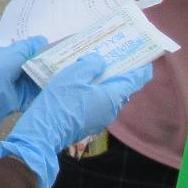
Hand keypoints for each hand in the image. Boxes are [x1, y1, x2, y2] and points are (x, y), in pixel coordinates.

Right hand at [0, 54, 153, 187]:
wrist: (44, 132)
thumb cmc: (61, 101)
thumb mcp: (74, 74)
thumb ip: (91, 65)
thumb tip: (100, 62)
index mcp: (112, 96)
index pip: (135, 79)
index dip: (141, 67)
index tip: (143, 55)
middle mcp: (112, 109)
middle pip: (122, 87)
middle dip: (120, 72)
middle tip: (113, 56)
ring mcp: (101, 119)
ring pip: (109, 96)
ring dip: (106, 82)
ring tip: (95, 68)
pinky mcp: (90, 124)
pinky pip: (98, 104)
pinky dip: (96, 92)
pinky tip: (83, 84)